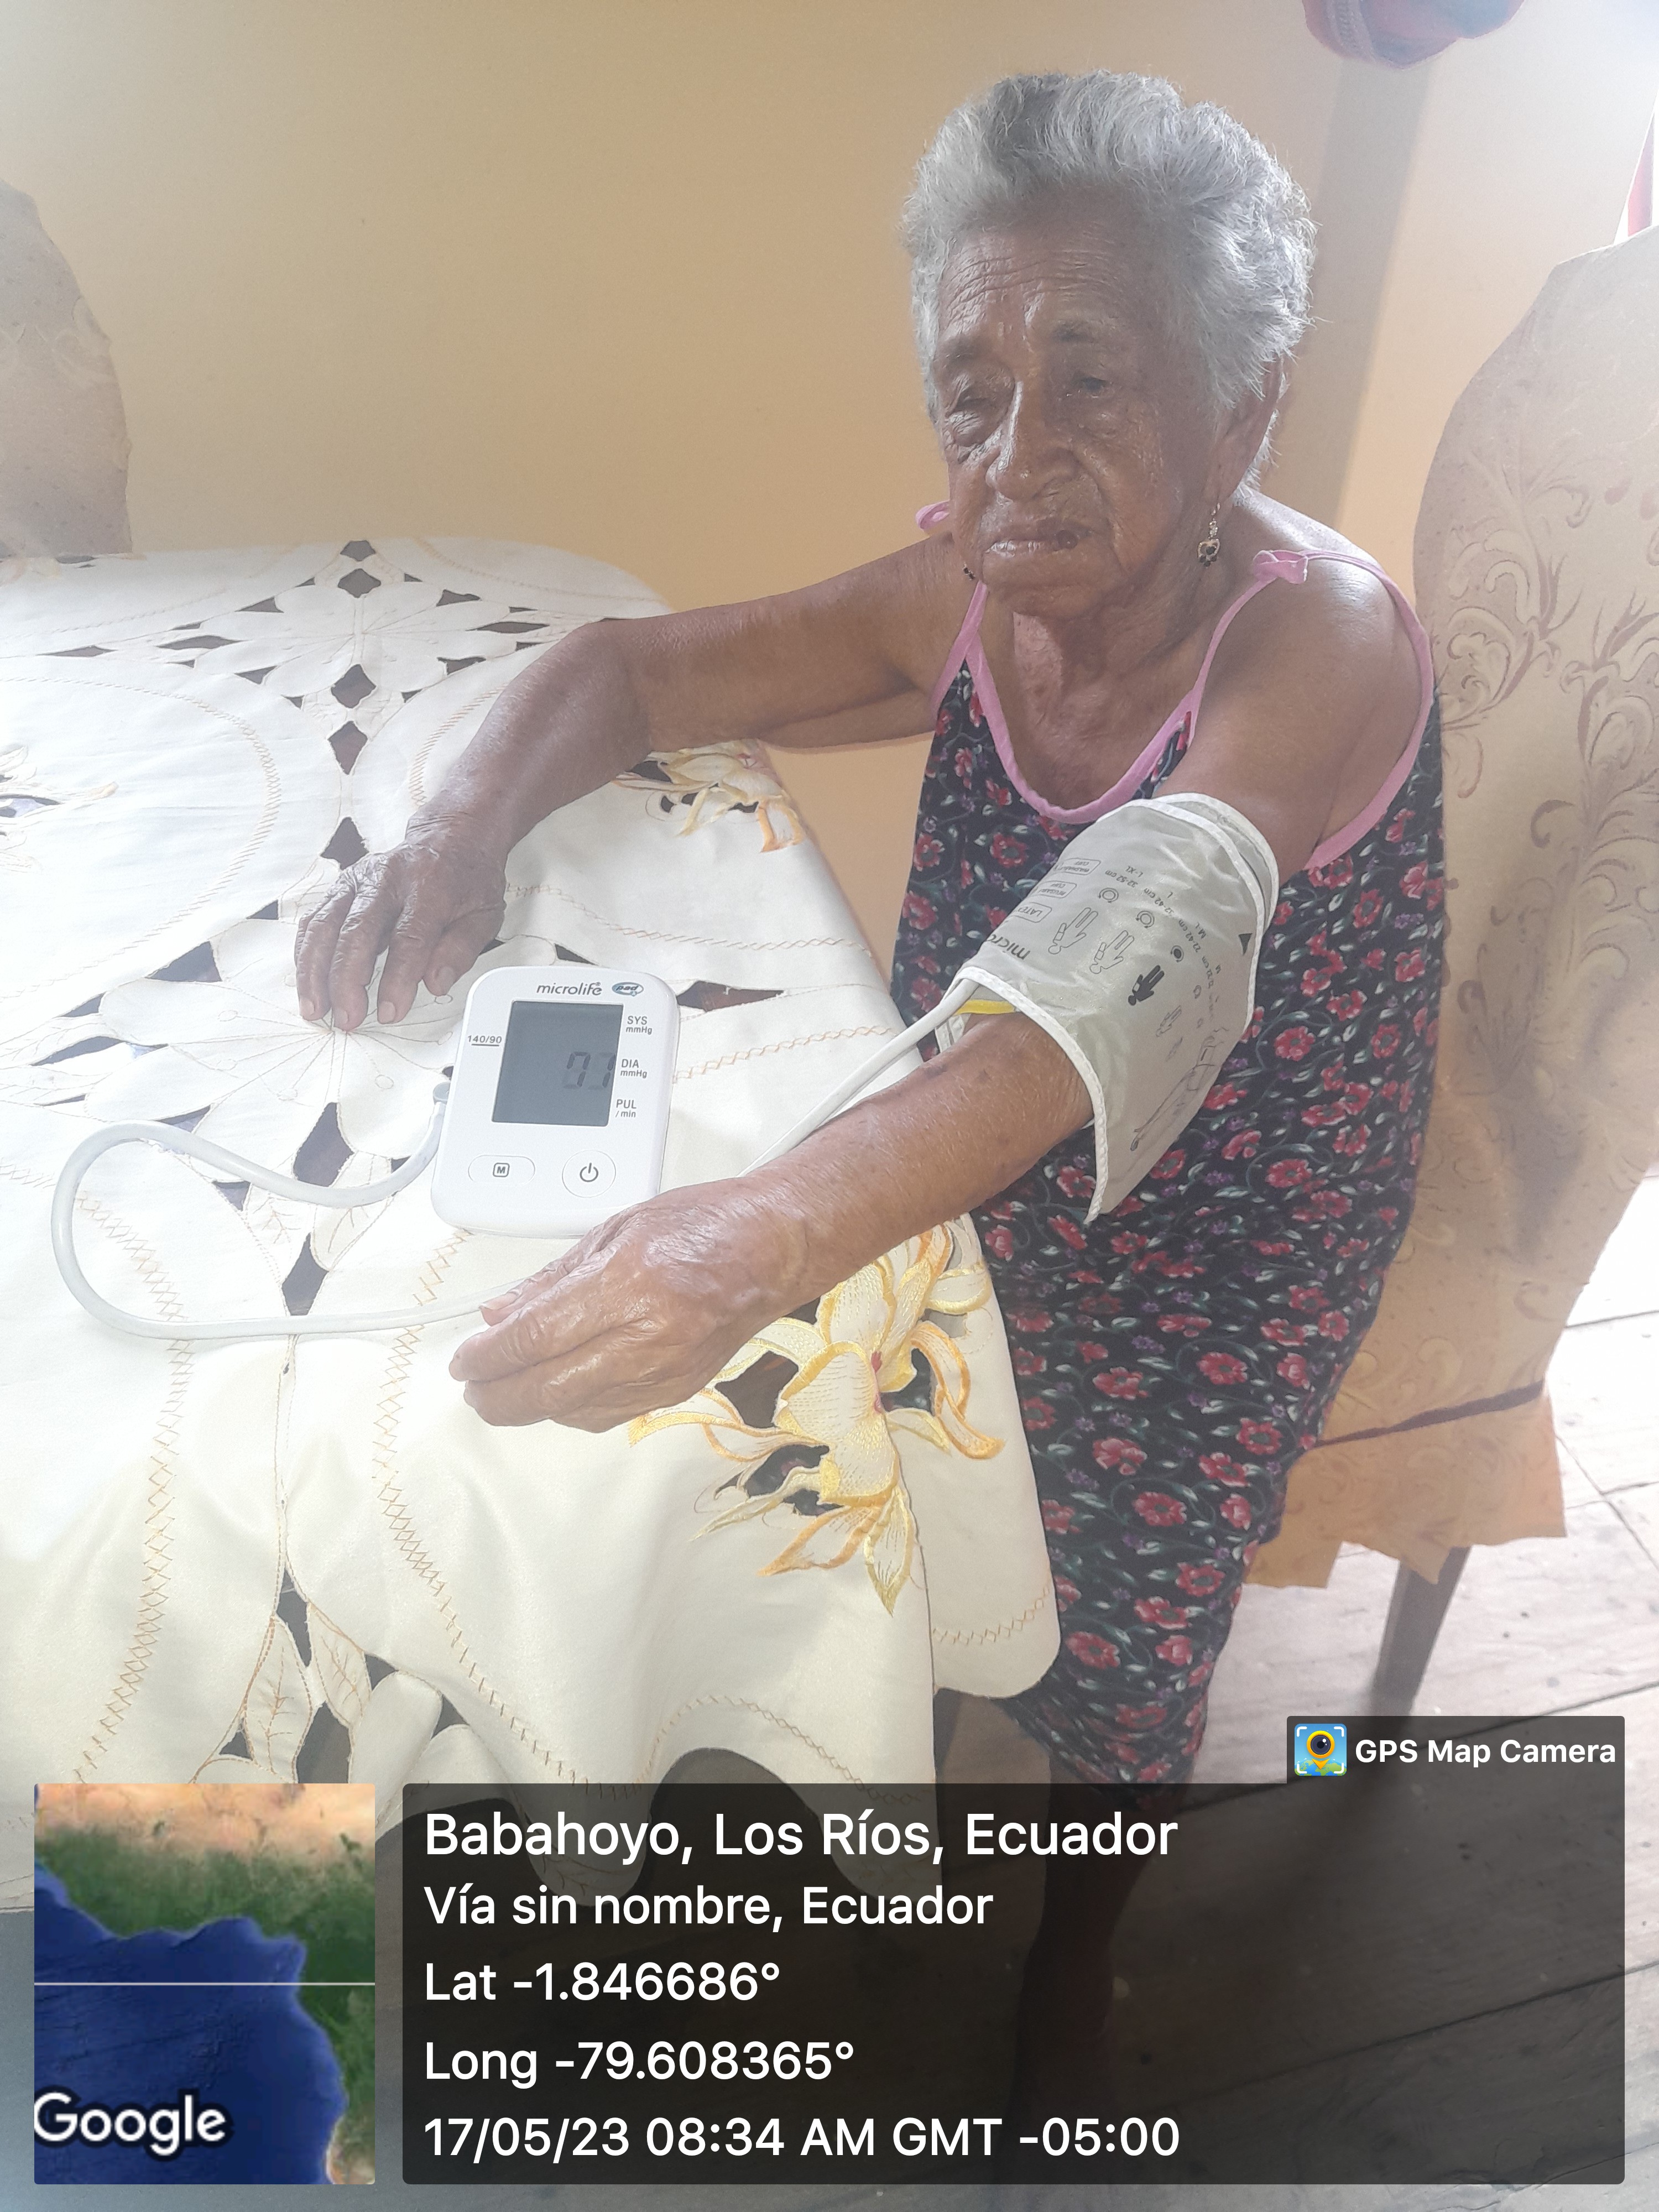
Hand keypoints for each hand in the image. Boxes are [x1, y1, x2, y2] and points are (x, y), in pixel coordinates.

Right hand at [294, 823, 508, 1028]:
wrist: (451, 838)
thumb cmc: (467, 881)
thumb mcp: (485, 914)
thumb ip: (461, 949)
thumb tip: (435, 983)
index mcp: (429, 886)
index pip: (408, 938)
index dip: (397, 979)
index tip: (390, 1012)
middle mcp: (387, 879)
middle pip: (357, 931)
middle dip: (346, 981)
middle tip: (347, 1019)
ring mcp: (358, 880)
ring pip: (325, 925)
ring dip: (315, 971)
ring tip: (316, 1009)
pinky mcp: (341, 886)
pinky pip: (314, 919)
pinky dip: (305, 953)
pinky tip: (306, 981)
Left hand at [448, 1178, 809, 1429]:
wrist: (773, 1250)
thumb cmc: (703, 1226)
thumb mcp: (615, 1230)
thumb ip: (553, 1279)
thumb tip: (500, 1314)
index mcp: (627, 1284)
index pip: (535, 1337)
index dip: (489, 1356)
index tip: (465, 1360)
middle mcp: (647, 1336)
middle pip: (548, 1389)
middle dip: (498, 1396)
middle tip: (474, 1388)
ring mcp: (665, 1370)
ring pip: (575, 1411)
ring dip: (531, 1406)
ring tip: (508, 1389)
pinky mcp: (678, 1391)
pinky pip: (609, 1415)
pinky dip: (573, 1408)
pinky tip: (557, 1392)